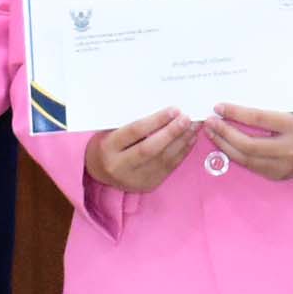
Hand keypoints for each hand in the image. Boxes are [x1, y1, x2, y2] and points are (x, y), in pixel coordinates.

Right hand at [85, 108, 201, 193]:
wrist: (98, 171)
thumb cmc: (107, 142)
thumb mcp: (111, 129)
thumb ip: (131, 121)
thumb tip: (163, 109)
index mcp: (107, 148)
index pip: (134, 132)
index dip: (156, 121)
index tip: (174, 110)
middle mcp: (120, 166)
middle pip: (150, 149)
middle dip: (172, 132)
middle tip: (187, 118)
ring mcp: (135, 178)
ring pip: (163, 159)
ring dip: (182, 141)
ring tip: (194, 126)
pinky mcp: (148, 185)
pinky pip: (169, 167)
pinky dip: (182, 152)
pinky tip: (190, 139)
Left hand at [206, 105, 292, 181]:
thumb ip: (274, 105)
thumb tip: (241, 98)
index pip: (258, 120)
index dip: (236, 113)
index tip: (219, 107)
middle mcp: (289, 149)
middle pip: (248, 145)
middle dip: (225, 133)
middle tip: (210, 122)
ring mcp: (284, 167)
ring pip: (246, 160)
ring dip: (225, 146)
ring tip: (212, 133)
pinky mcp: (280, 176)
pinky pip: (253, 167)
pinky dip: (237, 156)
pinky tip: (226, 145)